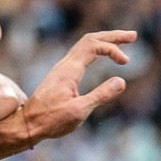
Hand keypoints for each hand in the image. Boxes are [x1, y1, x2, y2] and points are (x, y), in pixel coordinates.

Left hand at [0, 29, 134, 155]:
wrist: (28, 123)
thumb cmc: (51, 120)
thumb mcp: (79, 110)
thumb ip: (101, 95)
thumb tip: (122, 81)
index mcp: (70, 70)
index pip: (94, 46)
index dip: (112, 49)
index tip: (126, 63)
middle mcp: (65, 64)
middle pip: (90, 39)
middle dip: (112, 36)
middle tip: (133, 36)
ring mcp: (63, 68)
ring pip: (85, 45)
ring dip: (104, 41)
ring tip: (123, 41)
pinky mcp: (62, 75)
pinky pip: (81, 54)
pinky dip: (96, 49)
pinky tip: (103, 54)